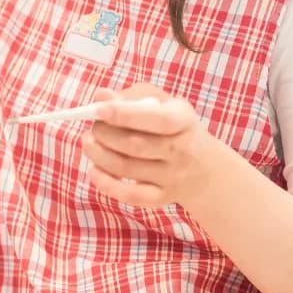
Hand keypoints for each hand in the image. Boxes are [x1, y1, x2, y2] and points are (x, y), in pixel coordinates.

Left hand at [81, 84, 221, 209]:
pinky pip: (132, 196)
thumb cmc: (172, 127)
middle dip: (105, 134)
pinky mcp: (162, 197)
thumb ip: (131, 97)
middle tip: (93, 127)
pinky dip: (108, 185)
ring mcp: (173, 176)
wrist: (203, 168)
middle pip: (136, 144)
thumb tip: (101, 96)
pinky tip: (94, 171)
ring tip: (88, 142)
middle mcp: (182, 150)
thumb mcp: (160, 103)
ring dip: (99, 155)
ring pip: (127, 168)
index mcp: (183, 119)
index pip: (157, 119)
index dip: (125, 115)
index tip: (98, 109)